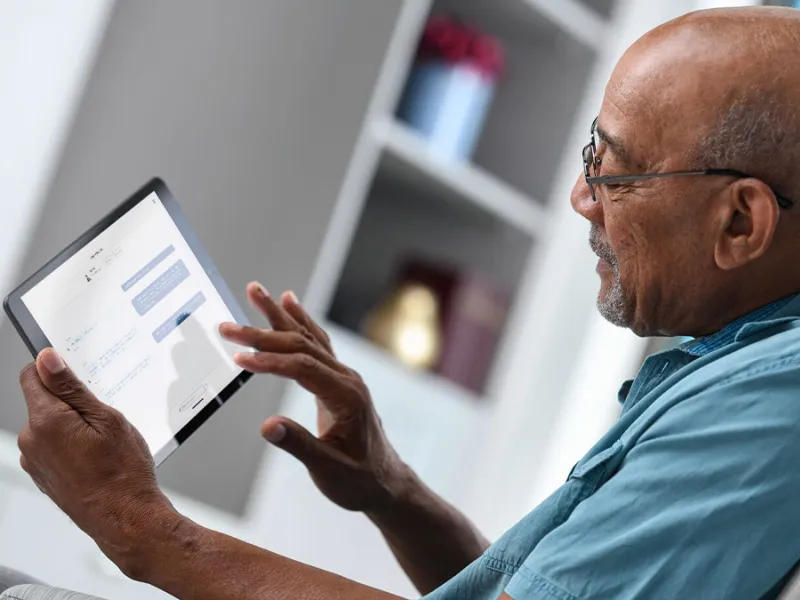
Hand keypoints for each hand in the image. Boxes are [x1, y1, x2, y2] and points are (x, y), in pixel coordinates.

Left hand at [17, 349, 175, 572]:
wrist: (125, 518)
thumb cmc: (122, 472)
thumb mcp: (107, 419)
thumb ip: (72, 387)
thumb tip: (46, 359)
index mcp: (46, 421)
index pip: (31, 375)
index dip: (53, 368)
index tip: (76, 372)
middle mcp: (31, 440)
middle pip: (42, 400)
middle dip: (69, 399)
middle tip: (103, 413)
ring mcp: (33, 460)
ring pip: (48, 424)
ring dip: (70, 423)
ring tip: (103, 440)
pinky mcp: (42, 475)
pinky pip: (51, 446)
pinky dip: (70, 443)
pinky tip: (95, 455)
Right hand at [220, 283, 411, 512]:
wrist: (384, 482)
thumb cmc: (359, 479)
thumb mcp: (328, 469)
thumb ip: (299, 445)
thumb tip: (266, 426)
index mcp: (346, 396)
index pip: (302, 368)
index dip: (269, 361)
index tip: (238, 357)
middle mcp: (347, 378)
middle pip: (302, 345)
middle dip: (263, 332)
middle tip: (227, 325)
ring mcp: (344, 376)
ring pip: (309, 337)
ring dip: (280, 314)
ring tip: (256, 290)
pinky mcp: (337, 379)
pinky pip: (317, 343)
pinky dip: (300, 321)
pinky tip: (288, 303)